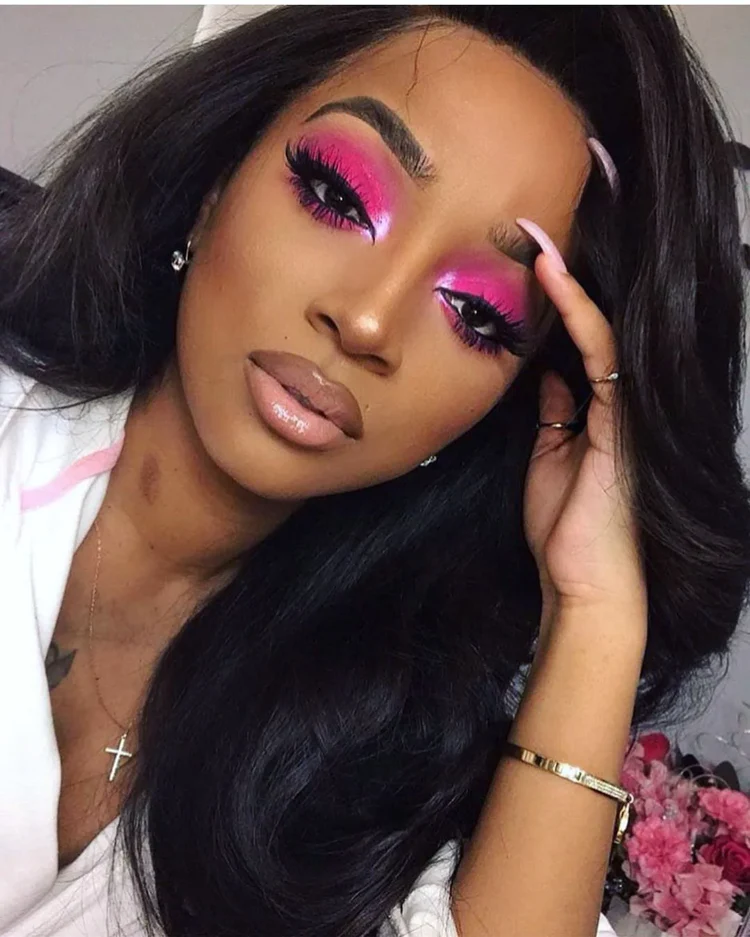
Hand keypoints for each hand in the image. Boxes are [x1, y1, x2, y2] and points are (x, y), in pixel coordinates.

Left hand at [522, 252, 646, 630]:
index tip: (523, 259)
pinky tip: (551, 276)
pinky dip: (576, 312)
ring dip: (567, 280)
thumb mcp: (550, 458)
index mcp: (599, 408)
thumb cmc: (566, 529)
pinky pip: (602, 352)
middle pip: (595, 322)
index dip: (555, 297)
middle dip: (566, 273)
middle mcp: (618, 400)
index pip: (580, 338)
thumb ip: (552, 413)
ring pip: (601, 326)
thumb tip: (546, 376)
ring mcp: (626, 407)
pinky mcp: (624, 418)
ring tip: (533, 235)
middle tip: (529, 227)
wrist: (585, 583)